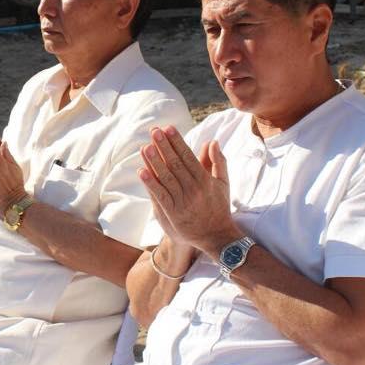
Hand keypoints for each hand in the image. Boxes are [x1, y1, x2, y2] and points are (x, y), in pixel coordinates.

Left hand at [138, 125, 239, 255]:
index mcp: (205, 180)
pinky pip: (161, 196)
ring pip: (167, 178)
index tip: (168, 128)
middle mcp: (194, 189)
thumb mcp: (223, 183)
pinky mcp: (173, 213)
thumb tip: (212, 141)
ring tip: (145, 147)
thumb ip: (217, 161)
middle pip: (176, 164)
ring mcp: (183, 202)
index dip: (177, 142)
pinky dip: (151, 184)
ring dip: (155, 162)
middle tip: (154, 131)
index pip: (188, 156)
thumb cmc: (218, 207)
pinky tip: (141, 171)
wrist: (216, 236)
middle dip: (164, 146)